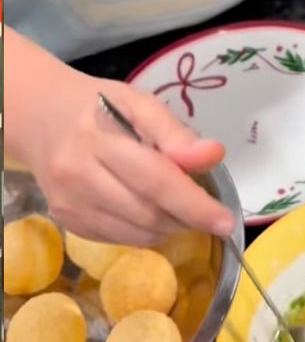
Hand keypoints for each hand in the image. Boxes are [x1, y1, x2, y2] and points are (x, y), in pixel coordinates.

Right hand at [17, 71, 234, 246]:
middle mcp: (79, 177)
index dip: (194, 205)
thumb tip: (213, 155)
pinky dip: (144, 232)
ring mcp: (69, 204)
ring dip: (168, 227)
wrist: (40, 119)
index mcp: (100, 141)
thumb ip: (175, 132)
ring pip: (133, 233)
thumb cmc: (99, 106)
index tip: (226, 221)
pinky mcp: (65, 221)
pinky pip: (116, 238)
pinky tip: (152, 212)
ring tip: (182, 209)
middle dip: (186, 218)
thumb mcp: (139, 103)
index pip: (156, 181)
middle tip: (209, 212)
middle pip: (146, 213)